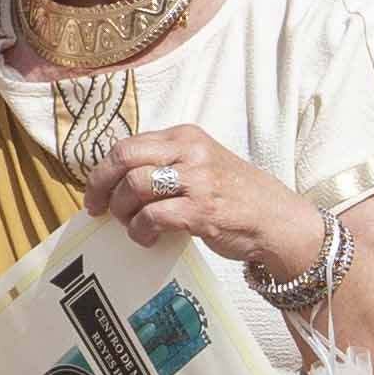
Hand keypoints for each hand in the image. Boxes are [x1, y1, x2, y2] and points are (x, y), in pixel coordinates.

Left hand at [97, 124, 328, 284]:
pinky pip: (152, 216)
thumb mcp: (201, 164)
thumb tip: (117, 182)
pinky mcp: (202, 210)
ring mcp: (198, 180)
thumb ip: (166, 164)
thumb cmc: (236, 196)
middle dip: (101, 185)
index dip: (103, 170)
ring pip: (134, 185)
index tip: (96, 192)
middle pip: (124, 157)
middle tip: (98, 208)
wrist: (277, 220)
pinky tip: (147, 238)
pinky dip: (140, 230)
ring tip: (130, 225)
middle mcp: (190, 151)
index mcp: (186, 136)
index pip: (128, 144)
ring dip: (123, 210)